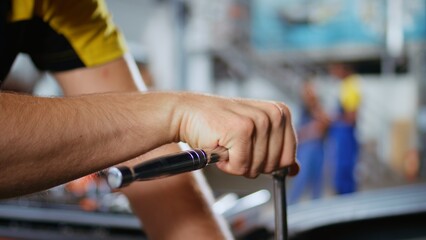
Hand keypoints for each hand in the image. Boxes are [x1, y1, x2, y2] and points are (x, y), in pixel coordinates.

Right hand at [174, 93, 297, 177]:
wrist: (187, 113)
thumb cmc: (219, 125)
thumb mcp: (254, 136)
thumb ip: (276, 151)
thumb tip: (295, 170)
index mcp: (281, 113)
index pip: (289, 157)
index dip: (268, 163)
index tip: (251, 152)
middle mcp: (274, 114)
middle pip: (274, 165)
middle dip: (251, 164)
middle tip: (235, 147)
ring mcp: (259, 121)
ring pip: (257, 167)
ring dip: (236, 164)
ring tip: (226, 144)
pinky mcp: (241, 130)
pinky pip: (240, 166)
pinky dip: (226, 164)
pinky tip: (219, 145)